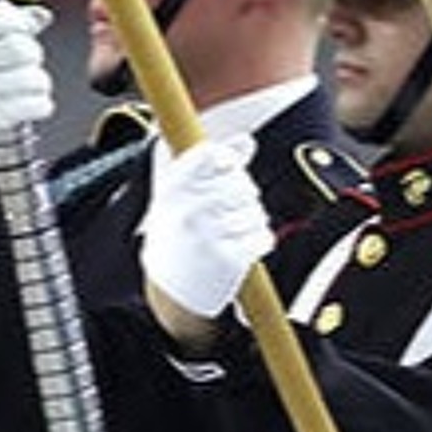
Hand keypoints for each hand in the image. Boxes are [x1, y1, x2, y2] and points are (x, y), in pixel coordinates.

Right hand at [0, 0, 55, 194]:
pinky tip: (30, 107)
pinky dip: (41, 106)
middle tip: (25, 66)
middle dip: (33, 55)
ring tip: (25, 90)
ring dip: (39, 84)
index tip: (23, 28)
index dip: (13, 17)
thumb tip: (41, 16)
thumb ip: (2, 29)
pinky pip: (35, 104)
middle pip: (19, 47)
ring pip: (32, 77)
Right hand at [140, 136, 274, 320]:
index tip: (228, 169)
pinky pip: (262, 237)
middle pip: (242, 184)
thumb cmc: (178, 236)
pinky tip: (241, 250)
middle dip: (245, 197)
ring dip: (252, 222)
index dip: (228, 159)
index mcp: (171, 192)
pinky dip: (258, 243)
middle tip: (229, 212)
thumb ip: (213, 167)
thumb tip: (247, 140)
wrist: (168, 291)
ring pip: (256, 212)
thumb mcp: (181, 199)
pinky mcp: (227, 260)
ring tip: (232, 234)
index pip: (211, 155)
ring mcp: (207, 236)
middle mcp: (186, 211)